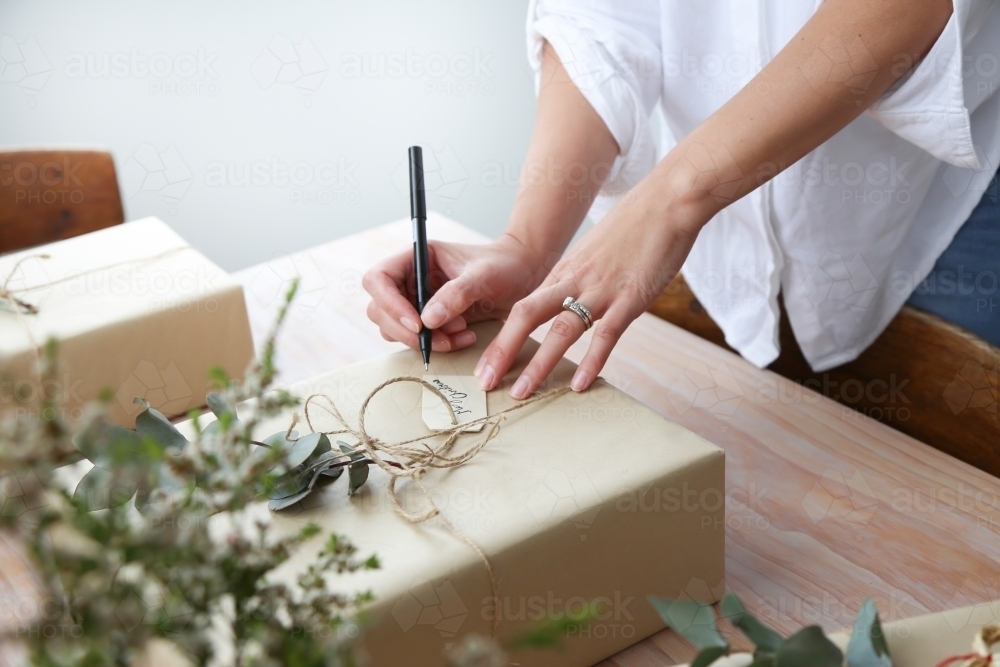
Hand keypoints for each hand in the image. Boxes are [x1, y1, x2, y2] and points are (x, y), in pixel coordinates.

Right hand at [363, 233, 550, 351]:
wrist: (522, 277)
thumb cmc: (504, 266)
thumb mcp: (484, 275)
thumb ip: (456, 294)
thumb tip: (428, 320)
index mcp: (416, 257)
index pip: (379, 279)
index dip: (388, 303)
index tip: (417, 323)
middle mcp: (410, 279)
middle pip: (380, 309)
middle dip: (407, 331)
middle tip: (439, 339)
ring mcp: (416, 301)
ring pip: (395, 329)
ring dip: (424, 340)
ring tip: (461, 332)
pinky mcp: (429, 321)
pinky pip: (418, 340)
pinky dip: (438, 344)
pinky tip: (464, 336)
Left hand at [474, 192, 702, 397]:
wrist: (668, 200)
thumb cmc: (636, 227)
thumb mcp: (595, 252)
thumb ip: (580, 278)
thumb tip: (572, 302)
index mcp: (565, 272)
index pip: (522, 308)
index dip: (501, 338)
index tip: (486, 365)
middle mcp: (575, 280)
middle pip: (526, 317)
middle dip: (503, 351)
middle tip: (486, 382)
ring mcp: (602, 289)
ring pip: (561, 330)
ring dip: (539, 364)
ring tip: (521, 393)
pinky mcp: (631, 297)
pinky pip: (606, 334)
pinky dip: (591, 361)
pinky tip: (579, 385)